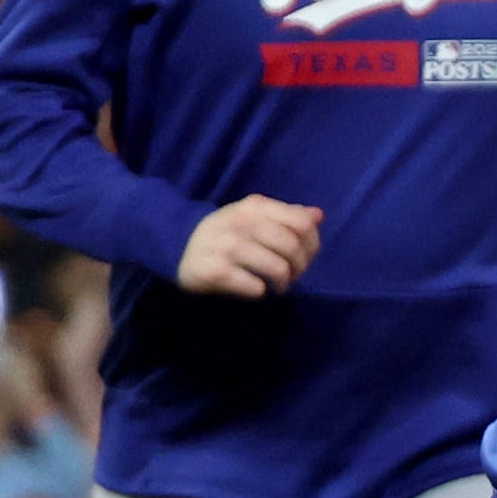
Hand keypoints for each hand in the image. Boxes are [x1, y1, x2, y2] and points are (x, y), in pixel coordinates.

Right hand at [179, 195, 322, 296]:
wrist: (178, 246)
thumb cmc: (227, 233)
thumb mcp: (254, 216)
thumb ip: (287, 215)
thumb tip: (318, 215)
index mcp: (255, 207)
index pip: (302, 223)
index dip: (312, 244)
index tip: (306, 257)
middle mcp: (241, 222)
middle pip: (293, 248)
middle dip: (299, 268)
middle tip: (291, 276)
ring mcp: (227, 246)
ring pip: (278, 268)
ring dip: (283, 283)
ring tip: (277, 286)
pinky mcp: (215, 271)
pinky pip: (255, 287)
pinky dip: (260, 291)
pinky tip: (254, 288)